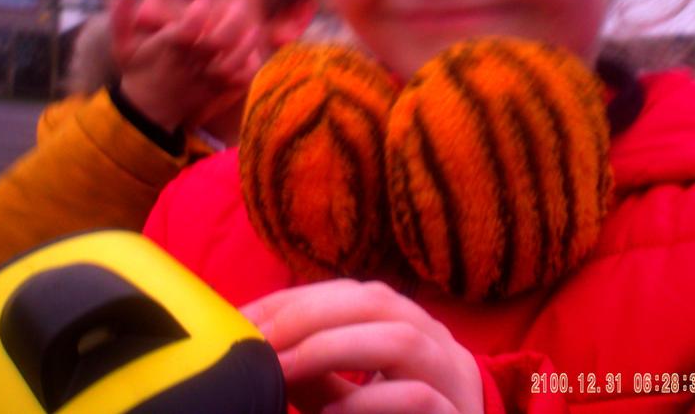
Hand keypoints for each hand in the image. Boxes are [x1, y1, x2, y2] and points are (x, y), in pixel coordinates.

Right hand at [116, 0, 263, 131]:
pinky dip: (248, 69)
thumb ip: (121, 21)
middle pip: (216, 43)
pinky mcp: (214, 92)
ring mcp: (204, 80)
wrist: (147, 112)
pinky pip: (236, 83)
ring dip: (245, 45)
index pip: (187, 31)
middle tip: (240, 4)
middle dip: (232, 22)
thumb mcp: (123, 48)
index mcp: (168, 50)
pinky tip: (254, 54)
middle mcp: (189, 65)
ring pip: (230, 64)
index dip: (198, 14)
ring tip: (254, 27)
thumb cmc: (137, 74)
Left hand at [241, 280, 483, 413]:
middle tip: (259, 344)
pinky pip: (421, 397)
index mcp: (405, 325)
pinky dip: (373, 399)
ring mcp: (452, 379)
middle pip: (376, 302)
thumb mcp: (347, 396)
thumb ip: (313, 372)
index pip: (347, 293)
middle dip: (308, 316)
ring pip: (403, 339)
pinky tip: (333, 412)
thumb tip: (256, 348)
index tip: (242, 321)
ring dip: (333, 348)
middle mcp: (433, 341)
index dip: (291, 300)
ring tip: (285, 369)